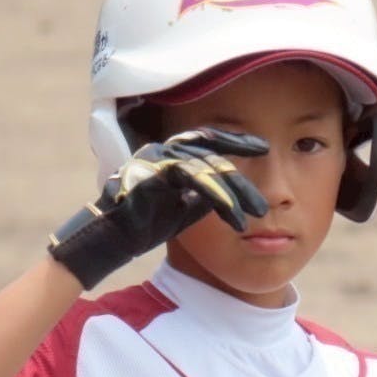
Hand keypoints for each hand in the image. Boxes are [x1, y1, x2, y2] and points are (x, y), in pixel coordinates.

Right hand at [48, 128, 269, 289]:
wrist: (113, 238)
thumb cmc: (148, 222)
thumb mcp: (186, 206)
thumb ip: (207, 193)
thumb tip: (233, 190)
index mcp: (172, 152)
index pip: (209, 139)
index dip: (237, 140)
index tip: (263, 147)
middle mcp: (165, 148)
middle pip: (212, 156)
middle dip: (241, 181)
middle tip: (263, 206)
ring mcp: (157, 157)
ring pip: (205, 167)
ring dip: (232, 193)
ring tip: (252, 216)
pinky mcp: (153, 172)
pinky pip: (193, 179)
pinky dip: (216, 196)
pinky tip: (232, 214)